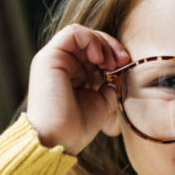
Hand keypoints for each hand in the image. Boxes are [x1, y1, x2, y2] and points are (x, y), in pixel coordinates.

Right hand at [27, 24, 129, 154]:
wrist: (58, 141)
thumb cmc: (76, 128)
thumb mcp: (101, 102)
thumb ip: (110, 86)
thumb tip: (120, 75)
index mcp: (71, 74)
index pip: (93, 51)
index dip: (112, 53)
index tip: (125, 65)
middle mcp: (60, 64)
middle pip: (89, 40)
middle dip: (111, 46)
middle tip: (123, 61)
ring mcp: (53, 59)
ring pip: (82, 34)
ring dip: (102, 43)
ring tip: (111, 62)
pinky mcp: (48, 58)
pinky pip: (72, 33)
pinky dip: (91, 39)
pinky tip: (100, 57)